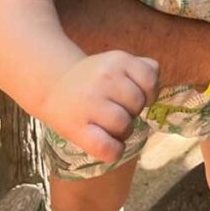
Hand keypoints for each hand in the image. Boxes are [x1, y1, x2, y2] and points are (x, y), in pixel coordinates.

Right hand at [39, 51, 158, 163]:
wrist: (53, 84)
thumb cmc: (93, 77)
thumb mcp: (117, 62)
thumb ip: (143, 68)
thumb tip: (156, 91)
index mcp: (118, 60)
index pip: (150, 81)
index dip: (149, 93)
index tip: (138, 97)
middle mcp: (105, 78)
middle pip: (138, 105)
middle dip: (133, 111)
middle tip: (118, 111)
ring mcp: (90, 103)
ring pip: (124, 125)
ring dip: (123, 131)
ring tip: (111, 126)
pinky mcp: (77, 128)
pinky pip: (107, 147)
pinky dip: (114, 151)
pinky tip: (111, 147)